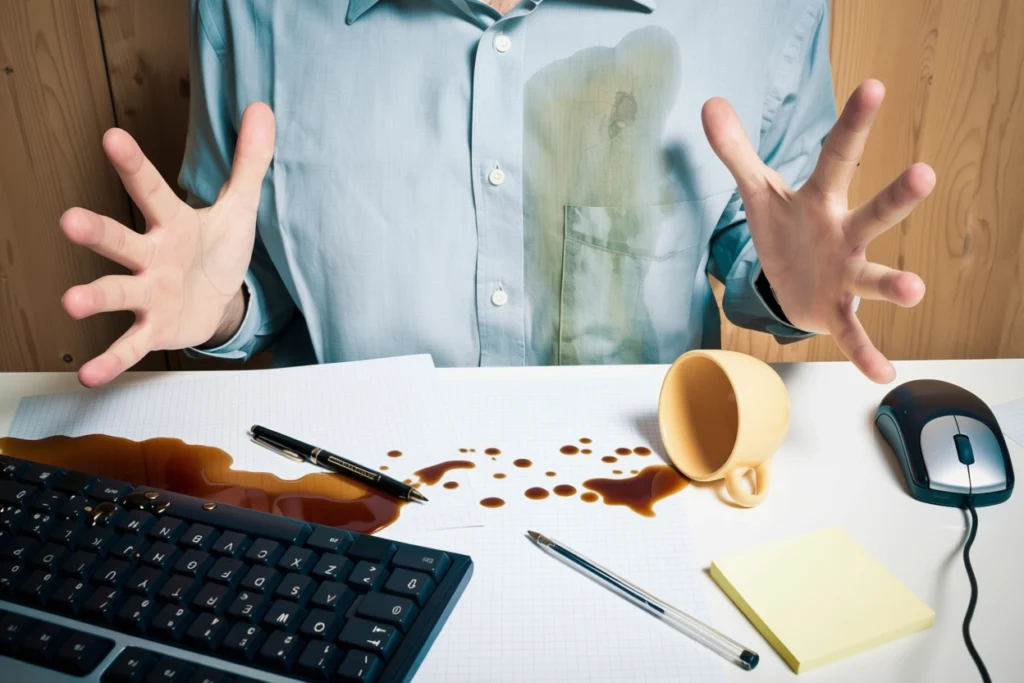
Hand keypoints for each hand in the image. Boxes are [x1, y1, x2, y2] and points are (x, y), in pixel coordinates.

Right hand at [61, 102, 274, 387]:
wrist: (219, 301)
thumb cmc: (218, 250)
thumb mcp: (241, 207)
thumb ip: (250, 161)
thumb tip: (264, 109)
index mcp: (174, 223)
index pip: (152, 190)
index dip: (134, 165)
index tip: (112, 137)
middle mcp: (152, 256)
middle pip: (121, 241)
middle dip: (98, 232)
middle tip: (69, 221)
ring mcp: (148, 294)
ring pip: (118, 292)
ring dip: (95, 297)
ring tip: (71, 301)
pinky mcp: (154, 328)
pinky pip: (130, 345)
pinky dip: (111, 360)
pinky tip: (88, 375)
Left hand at [702, 80, 934, 382]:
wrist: (791, 284)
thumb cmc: (785, 230)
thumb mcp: (757, 192)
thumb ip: (737, 151)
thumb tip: (710, 103)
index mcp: (821, 200)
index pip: (838, 156)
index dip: (853, 123)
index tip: (874, 86)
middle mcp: (843, 234)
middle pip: (872, 213)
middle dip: (895, 198)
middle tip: (924, 176)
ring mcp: (845, 274)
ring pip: (872, 277)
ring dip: (892, 284)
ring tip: (914, 290)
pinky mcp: (835, 311)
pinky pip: (853, 333)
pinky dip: (865, 352)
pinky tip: (883, 373)